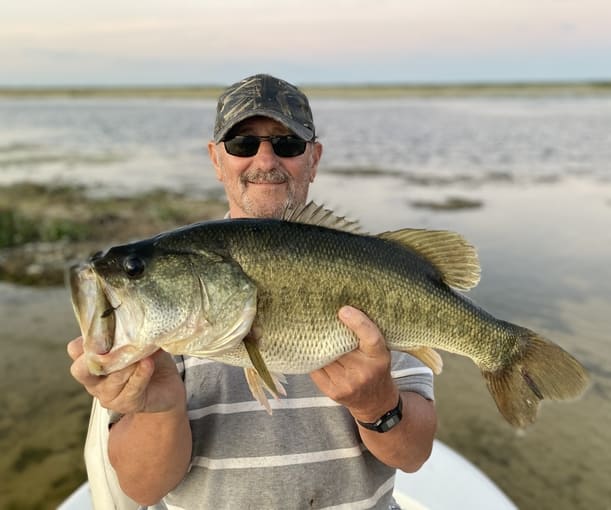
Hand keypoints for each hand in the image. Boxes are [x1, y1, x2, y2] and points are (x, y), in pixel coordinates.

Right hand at [67, 337, 184, 414]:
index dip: (87, 338)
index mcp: (91, 360)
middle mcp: (94, 380)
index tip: (105, 326)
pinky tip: (148, 363)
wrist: (167, 386)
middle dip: (93, 358)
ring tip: (141, 353)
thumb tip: (135, 317)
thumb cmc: (148, 358)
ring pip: (110, 380)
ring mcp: (107, 395)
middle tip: (111, 346)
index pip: (75, 349)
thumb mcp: (139, 340)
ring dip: (126, 365)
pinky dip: (140, 375)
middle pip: (79, 370)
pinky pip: (131, 389)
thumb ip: (131, 331)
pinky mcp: (125, 404)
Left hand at [310, 306, 398, 421]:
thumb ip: (366, 334)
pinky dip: (313, 357)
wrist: (376, 402)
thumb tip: (341, 310)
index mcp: (379, 357)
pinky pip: (316, 367)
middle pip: (339, 344)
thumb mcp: (379, 351)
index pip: (370, 337)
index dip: (357, 322)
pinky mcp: (332, 391)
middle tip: (320, 316)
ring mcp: (347, 383)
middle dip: (329, 330)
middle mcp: (364, 371)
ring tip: (314, 332)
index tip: (343, 310)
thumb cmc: (376, 368)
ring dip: (318, 344)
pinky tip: (313, 351)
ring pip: (324, 355)